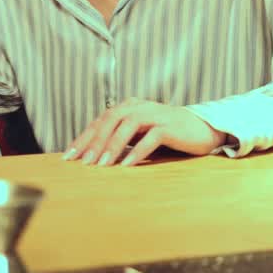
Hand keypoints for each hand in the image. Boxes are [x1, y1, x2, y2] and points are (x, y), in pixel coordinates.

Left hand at [64, 98, 224, 166]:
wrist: (203, 128)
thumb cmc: (166, 133)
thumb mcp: (139, 133)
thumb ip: (119, 138)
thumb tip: (93, 154)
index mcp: (127, 107)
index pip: (99, 122)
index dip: (83, 138)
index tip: (68, 156)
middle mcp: (138, 107)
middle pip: (109, 121)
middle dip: (93, 142)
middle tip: (82, 162)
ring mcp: (155, 115)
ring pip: (127, 126)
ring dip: (112, 146)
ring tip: (101, 165)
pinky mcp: (170, 126)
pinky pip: (151, 137)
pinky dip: (137, 151)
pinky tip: (127, 165)